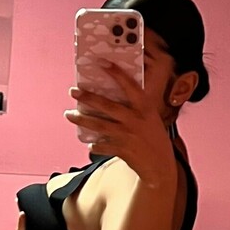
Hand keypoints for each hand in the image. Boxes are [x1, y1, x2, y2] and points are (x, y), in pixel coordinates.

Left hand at [65, 61, 176, 186]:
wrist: (161, 166)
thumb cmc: (155, 139)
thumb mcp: (151, 118)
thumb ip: (136, 108)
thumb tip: (114, 95)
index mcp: (145, 108)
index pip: (130, 86)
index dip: (116, 73)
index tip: (101, 62)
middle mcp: (135, 120)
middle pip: (107, 106)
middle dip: (87, 98)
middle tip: (73, 91)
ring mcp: (127, 136)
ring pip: (99, 125)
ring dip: (82, 119)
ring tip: (69, 115)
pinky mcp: (121, 150)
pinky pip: (101, 146)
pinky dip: (94, 145)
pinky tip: (89, 143)